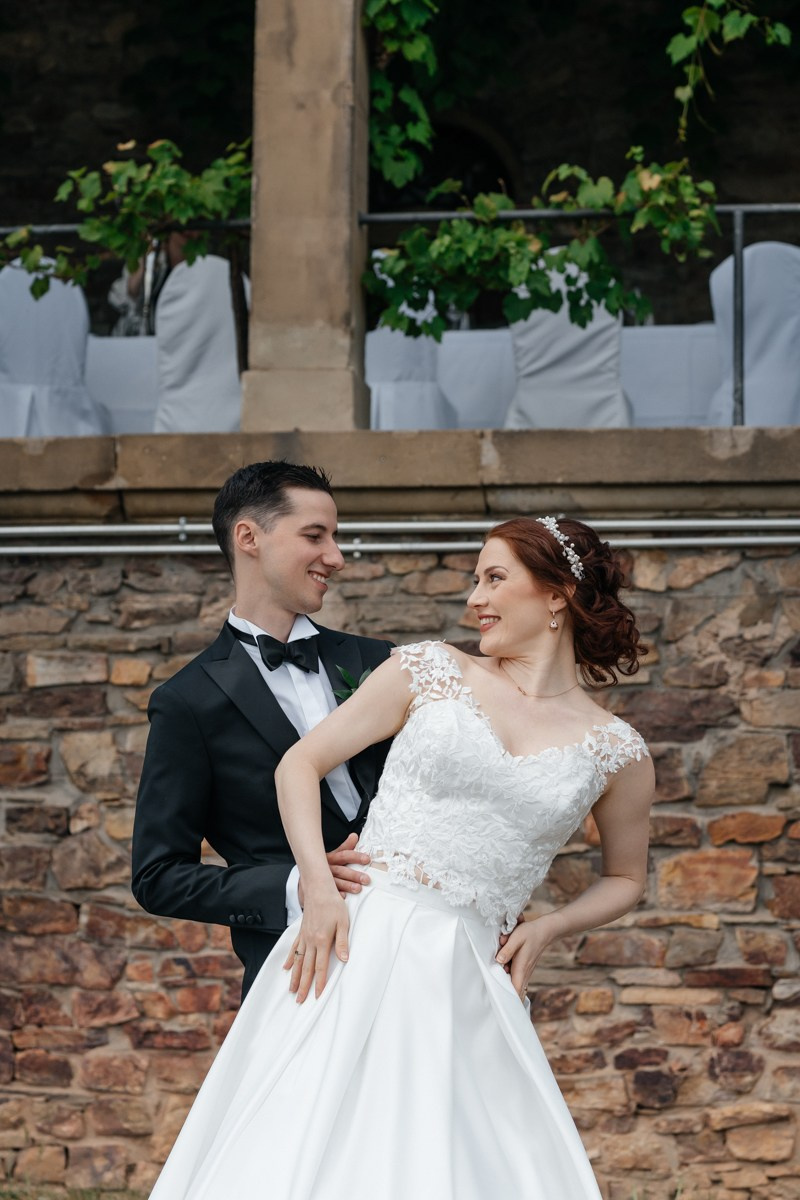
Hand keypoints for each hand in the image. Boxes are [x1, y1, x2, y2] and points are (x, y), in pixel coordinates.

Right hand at [283, 888, 349, 1002]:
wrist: (319, 889)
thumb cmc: (333, 905)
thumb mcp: (343, 923)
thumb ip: (342, 942)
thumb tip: (344, 960)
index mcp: (322, 940)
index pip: (321, 967)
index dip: (319, 983)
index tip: (317, 996)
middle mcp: (311, 941)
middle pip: (307, 968)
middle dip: (304, 986)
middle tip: (300, 1001)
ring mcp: (304, 937)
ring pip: (299, 961)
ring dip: (295, 976)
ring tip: (292, 990)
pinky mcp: (301, 931)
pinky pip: (294, 948)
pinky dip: (291, 959)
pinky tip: (287, 968)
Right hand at [297, 833, 370, 907]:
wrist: (304, 878)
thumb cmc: (323, 865)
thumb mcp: (333, 855)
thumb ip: (345, 847)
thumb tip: (354, 836)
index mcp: (330, 858)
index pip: (344, 855)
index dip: (355, 856)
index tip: (367, 859)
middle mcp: (326, 868)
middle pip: (341, 871)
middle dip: (354, 875)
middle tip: (366, 879)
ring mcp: (322, 880)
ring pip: (335, 882)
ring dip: (347, 885)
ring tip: (358, 889)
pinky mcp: (319, 891)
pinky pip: (327, 894)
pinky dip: (335, 895)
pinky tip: (343, 897)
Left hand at [495, 913, 559, 1000]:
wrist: (544, 931)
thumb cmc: (530, 933)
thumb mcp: (516, 938)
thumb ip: (507, 950)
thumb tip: (498, 961)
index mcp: (521, 968)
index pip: (516, 991)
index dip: (509, 999)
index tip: (501, 1001)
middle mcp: (524, 973)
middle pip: (517, 992)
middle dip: (507, 996)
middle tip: (497, 996)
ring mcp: (526, 972)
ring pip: (517, 986)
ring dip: (508, 985)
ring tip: (499, 982)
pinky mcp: (526, 968)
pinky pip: (518, 979)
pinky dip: (511, 980)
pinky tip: (505, 972)